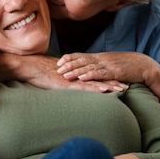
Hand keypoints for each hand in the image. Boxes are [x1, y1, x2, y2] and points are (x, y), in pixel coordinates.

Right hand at [0, 53, 126, 91]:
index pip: (95, 74)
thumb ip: (64, 80)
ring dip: (109, 86)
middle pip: (99, 77)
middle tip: (129, 83)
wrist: (30, 67)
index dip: (108, 76)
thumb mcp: (55, 77)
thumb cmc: (40, 72)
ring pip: (95, 82)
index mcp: (75, 72)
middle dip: (114, 81)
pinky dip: (95, 89)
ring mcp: (73, 79)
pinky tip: (104, 91)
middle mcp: (77, 74)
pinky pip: (84, 87)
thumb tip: (69, 85)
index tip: (120, 79)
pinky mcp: (67, 84)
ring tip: (123, 89)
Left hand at [57, 52, 154, 83]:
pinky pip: (101, 74)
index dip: (69, 58)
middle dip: (69, 65)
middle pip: (82, 60)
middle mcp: (102, 59)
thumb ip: (99, 66)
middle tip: (57, 69)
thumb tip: (87, 70)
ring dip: (76, 71)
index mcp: (100, 57)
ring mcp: (108, 65)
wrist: (144, 66)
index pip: (81, 55)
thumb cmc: (127, 67)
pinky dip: (91, 75)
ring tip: (65, 74)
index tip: (58, 62)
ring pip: (89, 67)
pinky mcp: (115, 72)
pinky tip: (82, 78)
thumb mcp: (110, 64)